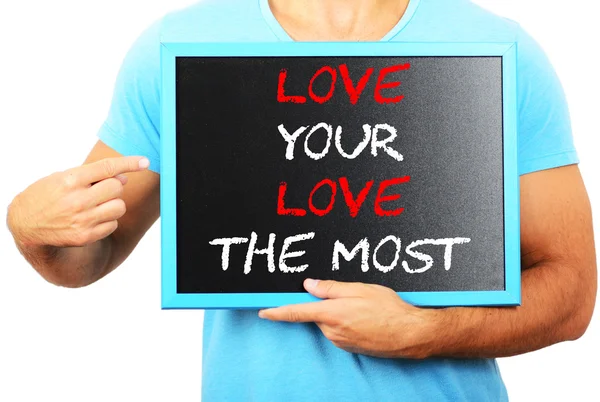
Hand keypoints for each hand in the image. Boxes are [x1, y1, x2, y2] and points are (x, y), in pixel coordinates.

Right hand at [7, 156, 148, 247]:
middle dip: (114, 186)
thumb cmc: (48, 194)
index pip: (107, 168)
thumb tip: (123, 178)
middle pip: (117, 188)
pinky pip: (113, 224)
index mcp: (71, 180)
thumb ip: (92, 176)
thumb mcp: (63, 177)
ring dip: (113, 204)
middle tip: (101, 189)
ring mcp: (82, 220)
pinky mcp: (85, 236)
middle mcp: (78, 200)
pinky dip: (108, 220)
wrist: (25, 223)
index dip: (129, 163)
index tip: (145, 161)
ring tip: (96, 204)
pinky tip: (92, 218)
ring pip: (119, 207)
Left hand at [259, 279, 440, 358]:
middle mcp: (332, 331)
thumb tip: (309, 284)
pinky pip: (339, 331)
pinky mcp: (349, 348)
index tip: (263, 311)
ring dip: (339, 313)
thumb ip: (331, 287)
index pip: (295, 312)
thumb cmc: (388, 309)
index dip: (276, 311)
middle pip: (317, 314)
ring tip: (364, 308)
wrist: (410, 335)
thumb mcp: (360, 289)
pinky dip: (347, 323)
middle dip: (326, 304)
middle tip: (350, 297)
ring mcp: (340, 342)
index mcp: (331, 314)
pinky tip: (366, 318)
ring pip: (329, 322)